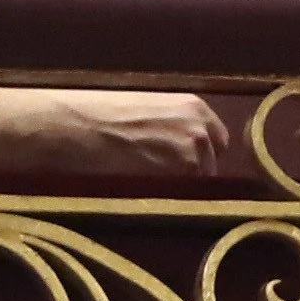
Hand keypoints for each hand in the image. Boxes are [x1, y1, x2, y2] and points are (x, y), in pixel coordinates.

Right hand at [33, 90, 228, 177]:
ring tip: (155, 186)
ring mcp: (196, 146)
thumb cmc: (104, 115)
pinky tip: (153, 190)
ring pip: (203, 177)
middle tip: (168, 179)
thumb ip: (172, 124)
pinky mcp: (184, 167)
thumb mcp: (149, 108)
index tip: (187, 165)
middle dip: (196, 171)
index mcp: (194, 106)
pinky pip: (189, 189)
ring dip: (184, 185)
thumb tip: (177, 143)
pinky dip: (176, 194)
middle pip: (213, 160)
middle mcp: (201, 124)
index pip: (218, 139)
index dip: (202, 154)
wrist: (82, 126)